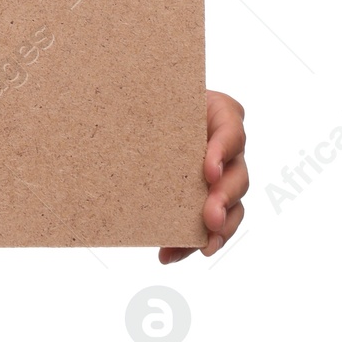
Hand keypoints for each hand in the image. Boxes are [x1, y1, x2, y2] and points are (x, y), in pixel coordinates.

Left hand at [159, 88, 245, 263]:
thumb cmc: (152, 95)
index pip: (231, 132)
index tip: (206, 171)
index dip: (221, 153)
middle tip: (210, 218)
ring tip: (203, 247)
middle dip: (224, 200)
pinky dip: (191, 241)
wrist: (148, 107)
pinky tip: (170, 254)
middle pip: (237, 176)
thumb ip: (144, 96)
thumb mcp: (153, 87)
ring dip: (219, 230)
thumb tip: (104, 102)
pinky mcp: (207, 197)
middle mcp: (228, 147)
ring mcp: (222, 174)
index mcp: (221, 114)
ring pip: (232, 206)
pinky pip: (210, 224)